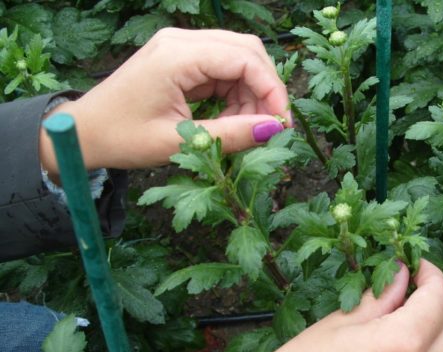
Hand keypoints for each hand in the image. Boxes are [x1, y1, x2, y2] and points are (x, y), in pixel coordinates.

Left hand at [40, 28, 290, 177]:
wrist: (84, 133)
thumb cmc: (122, 138)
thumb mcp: (180, 142)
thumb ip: (231, 134)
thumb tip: (274, 130)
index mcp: (178, 55)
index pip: (244, 59)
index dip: (272, 90)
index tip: (282, 125)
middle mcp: (181, 41)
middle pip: (246, 51)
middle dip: (265, 89)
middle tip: (270, 127)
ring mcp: (181, 47)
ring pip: (238, 60)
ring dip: (251, 94)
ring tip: (245, 128)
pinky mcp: (181, 60)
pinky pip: (222, 70)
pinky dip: (235, 94)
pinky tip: (230, 119)